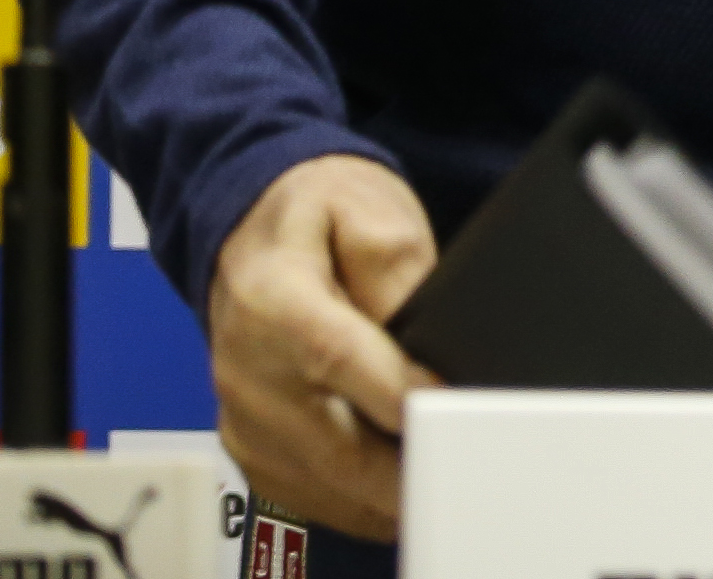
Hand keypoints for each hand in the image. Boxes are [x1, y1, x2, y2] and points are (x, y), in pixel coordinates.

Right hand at [210, 154, 441, 542]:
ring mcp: (242, 413)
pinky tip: (402, 494)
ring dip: (384, 496)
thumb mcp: (368, 210)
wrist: (250, 227)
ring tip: (449, 484)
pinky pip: (303, 490)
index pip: (339, 359)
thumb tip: (428, 337)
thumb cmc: (317, 214)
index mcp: (274, 300)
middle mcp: (246, 368)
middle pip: (332, 444)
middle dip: (405, 469)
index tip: (457, 415)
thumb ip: (398, 270)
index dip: (402, 394)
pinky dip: (354, 501)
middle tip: (471, 473)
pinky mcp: (247, 441)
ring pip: (320, 483)